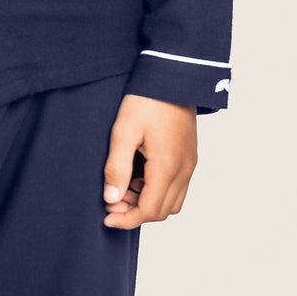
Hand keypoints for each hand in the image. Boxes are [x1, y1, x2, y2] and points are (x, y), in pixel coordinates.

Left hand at [101, 95, 197, 226]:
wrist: (172, 76)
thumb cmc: (147, 100)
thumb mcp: (123, 132)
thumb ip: (117, 168)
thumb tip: (111, 199)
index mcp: (167, 166)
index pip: (150, 210)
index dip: (127, 219)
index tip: (106, 216)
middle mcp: (184, 169)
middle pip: (163, 211)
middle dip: (136, 212)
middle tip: (112, 200)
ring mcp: (190, 163)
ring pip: (173, 201)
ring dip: (148, 202)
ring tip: (124, 186)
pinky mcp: (190, 156)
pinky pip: (177, 186)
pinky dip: (158, 190)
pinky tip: (139, 175)